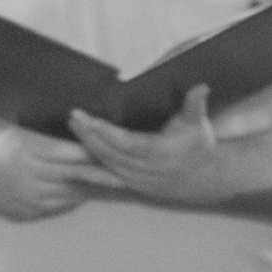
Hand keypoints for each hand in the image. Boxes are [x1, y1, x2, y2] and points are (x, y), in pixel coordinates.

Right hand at [0, 125, 121, 219]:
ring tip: (115, 186)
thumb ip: (47, 140)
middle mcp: (32, 175)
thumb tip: (80, 134)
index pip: (69, 153)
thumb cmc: (1, 149)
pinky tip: (90, 194)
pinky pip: (60, 205)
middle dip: (102, 177)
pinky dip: (76, 198)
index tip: (114, 154)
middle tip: (126, 178)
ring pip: (71, 193)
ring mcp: (32, 196)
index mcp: (30, 152)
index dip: (93, 155)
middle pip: (75, 176)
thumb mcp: (20, 136)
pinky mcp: (32, 211)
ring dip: (93, 190)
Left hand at [67, 85, 217, 203]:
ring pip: (104, 163)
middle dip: (89, 135)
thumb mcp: (198, 125)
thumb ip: (195, 106)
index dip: (107, 133)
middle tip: (73, 117)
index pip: (127, 142)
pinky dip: (86, 169)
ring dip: (86, 146)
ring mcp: (134, 178)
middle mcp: (143, 168)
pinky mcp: (128, 183)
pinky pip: (104, 175)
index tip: (90, 119)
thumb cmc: (197, 147)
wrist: (201, 179)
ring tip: (72, 125)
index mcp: (158, 153)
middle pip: (110, 152)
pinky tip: (70, 162)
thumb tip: (200, 88)